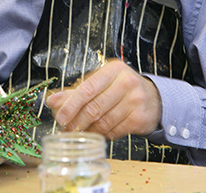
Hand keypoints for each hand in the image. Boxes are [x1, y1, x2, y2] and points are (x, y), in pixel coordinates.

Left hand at [46, 59, 161, 139]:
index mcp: (113, 70)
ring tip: (80, 132)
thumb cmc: (121, 88)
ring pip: (104, 121)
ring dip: (88, 130)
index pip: (88, 88)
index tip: (60, 117)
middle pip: (95, 106)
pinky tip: (97, 134)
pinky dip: (103, 135)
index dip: (71, 105)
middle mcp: (126, 82)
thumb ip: (75, 92)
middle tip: (66, 129)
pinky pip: (115, 131)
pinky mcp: (140, 118)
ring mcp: (135, 100)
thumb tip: (51, 100)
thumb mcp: (101, 83)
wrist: (154, 98)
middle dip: (77, 120)